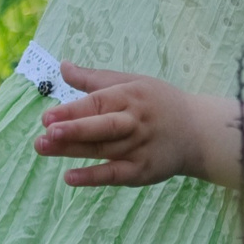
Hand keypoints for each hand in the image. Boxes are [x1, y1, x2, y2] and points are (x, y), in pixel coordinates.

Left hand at [35, 63, 209, 187]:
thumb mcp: (132, 82)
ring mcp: (139, 147)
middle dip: (74, 129)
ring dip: (73, 150)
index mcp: (131, 95)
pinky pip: (115, 174)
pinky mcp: (142, 171)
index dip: (72, 110)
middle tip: (45, 132)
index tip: (47, 116)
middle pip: (102, 126)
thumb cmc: (158, 103)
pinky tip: (70, 177)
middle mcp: (135, 121)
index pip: (99, 102)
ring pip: (103, 150)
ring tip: (44, 148)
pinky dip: (93, 177)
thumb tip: (63, 66)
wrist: (198, 131)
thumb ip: (95, 79)